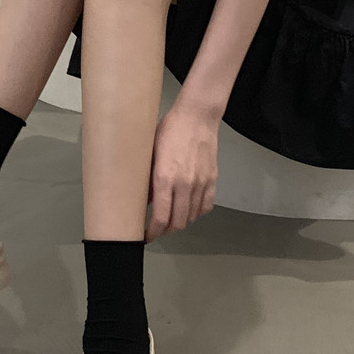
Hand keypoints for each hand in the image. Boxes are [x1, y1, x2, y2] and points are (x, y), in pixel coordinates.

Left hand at [144, 100, 218, 242]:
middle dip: (165, 231)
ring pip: (192, 217)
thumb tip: (141, 200)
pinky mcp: (212, 180)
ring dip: (180, 222)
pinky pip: (206, 206)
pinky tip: (188, 209)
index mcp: (165, 178)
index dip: (153, 232)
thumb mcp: (149, 153)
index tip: (147, 236)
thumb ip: (146, 180)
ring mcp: (201, 183)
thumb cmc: (171, 130)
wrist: (197, 117)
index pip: (161, 218)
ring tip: (171, 219)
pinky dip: (196, 213)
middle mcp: (185, 184)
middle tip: (157, 230)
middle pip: (177, 223)